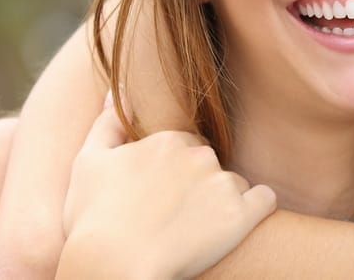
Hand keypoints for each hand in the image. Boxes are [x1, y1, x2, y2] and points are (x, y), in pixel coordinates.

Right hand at [59, 104, 275, 278]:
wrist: (113, 268)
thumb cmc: (93, 221)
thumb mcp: (88, 164)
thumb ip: (107, 124)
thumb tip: (118, 90)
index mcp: (169, 140)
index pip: (185, 147)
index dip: (174, 173)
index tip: (160, 197)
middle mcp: (201, 155)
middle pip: (211, 165)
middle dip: (199, 185)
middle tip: (176, 216)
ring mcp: (223, 184)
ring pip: (235, 184)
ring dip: (223, 201)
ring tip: (197, 229)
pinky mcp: (242, 215)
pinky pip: (265, 200)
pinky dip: (255, 210)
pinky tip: (234, 227)